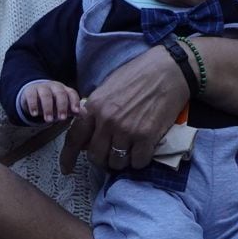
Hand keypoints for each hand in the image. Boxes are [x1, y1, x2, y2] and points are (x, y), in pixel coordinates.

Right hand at [19, 80, 81, 124]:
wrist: (33, 92)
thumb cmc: (52, 101)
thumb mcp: (63, 106)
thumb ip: (73, 110)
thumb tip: (85, 114)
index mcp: (64, 90)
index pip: (72, 93)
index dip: (74, 101)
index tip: (75, 111)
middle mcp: (54, 87)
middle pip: (60, 93)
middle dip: (62, 106)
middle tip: (62, 118)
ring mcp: (42, 87)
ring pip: (46, 95)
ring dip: (48, 108)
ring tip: (49, 120)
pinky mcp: (30, 91)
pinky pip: (32, 96)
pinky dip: (33, 105)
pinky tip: (34, 114)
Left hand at [60, 49, 187, 174]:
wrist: (169, 69)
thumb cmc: (139, 74)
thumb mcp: (109, 88)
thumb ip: (96, 110)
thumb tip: (88, 134)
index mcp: (94, 106)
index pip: (74, 138)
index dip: (68, 157)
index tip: (67, 169)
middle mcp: (107, 121)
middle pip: (96, 156)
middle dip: (102, 158)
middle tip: (111, 153)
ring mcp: (127, 130)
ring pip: (116, 163)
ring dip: (122, 160)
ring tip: (130, 149)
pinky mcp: (147, 137)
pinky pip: (138, 162)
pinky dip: (140, 159)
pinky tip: (144, 148)